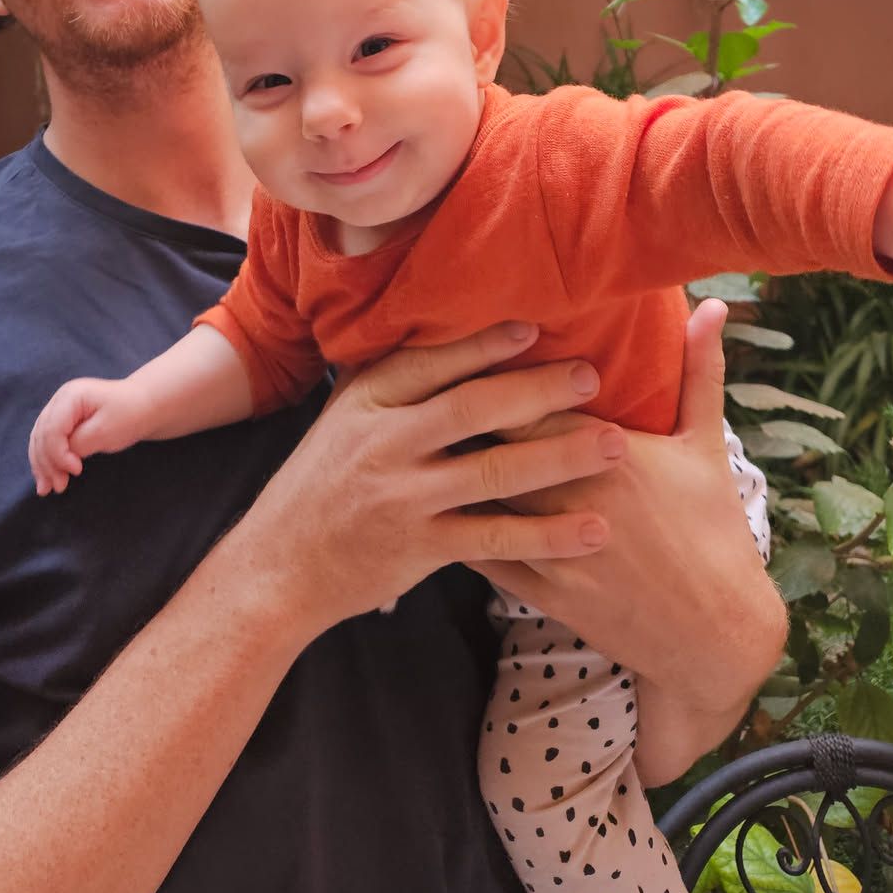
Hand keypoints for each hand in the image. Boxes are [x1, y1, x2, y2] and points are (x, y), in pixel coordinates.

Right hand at [29, 378, 144, 495]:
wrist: (144, 405)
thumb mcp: (106, 431)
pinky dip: (45, 461)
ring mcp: (59, 409)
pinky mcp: (63, 421)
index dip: (58, 454)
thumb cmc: (129, 414)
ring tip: (48, 489)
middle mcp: (60, 400)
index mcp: (71, 396)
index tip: (77, 471)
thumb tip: (61, 459)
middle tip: (60, 487)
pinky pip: (46, 442)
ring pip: (39, 440)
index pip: (52, 430)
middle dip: (47, 464)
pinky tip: (45, 479)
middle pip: (42, 436)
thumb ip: (79, 444)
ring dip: (42, 466)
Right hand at [230, 323, 630, 634]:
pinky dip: (547, 535)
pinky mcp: (421, 548)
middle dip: (537, 391)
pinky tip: (592, 529)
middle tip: (593, 376)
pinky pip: (495, 539)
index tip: (533, 326)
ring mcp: (403, 497)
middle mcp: (384, 443)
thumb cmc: (321, 481)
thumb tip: (451, 326)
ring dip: (559, 457)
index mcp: (366, 400)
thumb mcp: (344, 416)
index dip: (482, 344)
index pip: (430, 361)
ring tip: (615, 445)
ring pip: (493, 471)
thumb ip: (392, 379)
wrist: (278, 566)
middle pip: (471, 408)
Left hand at [469, 301, 786, 781]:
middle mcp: (572, 497)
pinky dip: (455, 525)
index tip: (469, 345)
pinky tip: (431, 501)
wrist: (715, 635)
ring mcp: (552, 549)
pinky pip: (482, 552)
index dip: (496, 372)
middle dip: (462, 417)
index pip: (532, 401)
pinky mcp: (542, 592)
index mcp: (609, 454)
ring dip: (449, 470)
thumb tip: (711, 303)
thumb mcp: (708, 445)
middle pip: (496, 444)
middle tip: (427, 384)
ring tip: (416, 439)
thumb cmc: (715, 530)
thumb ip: (701, 368)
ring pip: (480, 497)